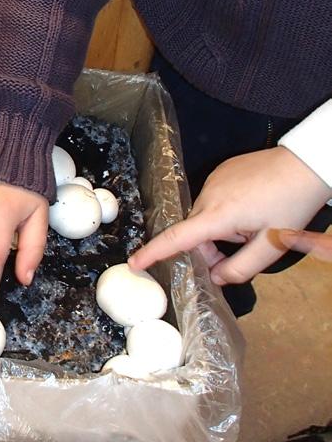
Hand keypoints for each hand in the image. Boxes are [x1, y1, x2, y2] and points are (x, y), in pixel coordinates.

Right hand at [128, 147, 331, 284]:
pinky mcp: (220, 172)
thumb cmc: (292, 203)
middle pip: (194, 231)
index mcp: (218, 215)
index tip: (135, 262)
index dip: (154, 252)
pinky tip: (250, 206)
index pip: (177, 237)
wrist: (305, 163)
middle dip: (209, 248)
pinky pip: (212, 199)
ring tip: (251, 224)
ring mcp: (213, 180)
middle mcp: (208, 195)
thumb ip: (242, 268)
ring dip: (218, 229)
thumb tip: (217, 278)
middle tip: (240, 250)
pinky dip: (223, 211)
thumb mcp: (272, 244)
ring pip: (204, 216)